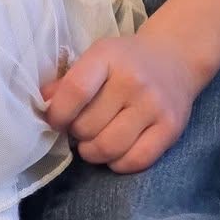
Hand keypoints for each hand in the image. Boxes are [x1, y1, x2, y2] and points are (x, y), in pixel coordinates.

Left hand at [40, 29, 202, 173]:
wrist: (176, 57)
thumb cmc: (127, 60)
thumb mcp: (97, 57)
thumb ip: (68, 81)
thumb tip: (44, 104)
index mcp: (109, 56)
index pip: (75, 91)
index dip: (58, 114)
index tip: (56, 120)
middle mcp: (134, 80)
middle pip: (88, 126)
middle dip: (77, 133)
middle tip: (81, 127)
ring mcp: (154, 106)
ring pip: (109, 148)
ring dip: (93, 152)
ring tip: (94, 142)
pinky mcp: (171, 129)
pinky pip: (136, 161)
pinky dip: (118, 163)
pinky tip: (116, 151)